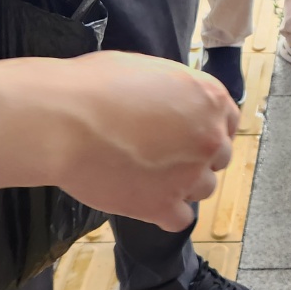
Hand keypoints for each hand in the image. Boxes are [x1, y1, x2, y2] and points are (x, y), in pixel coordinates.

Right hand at [43, 52, 238, 231]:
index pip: (227, 121)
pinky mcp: (163, 206)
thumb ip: (175, 92)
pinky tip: (144, 201)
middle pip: (218, 157)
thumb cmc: (95, 85)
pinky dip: (165, 213)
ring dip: (182, 185)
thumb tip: (173, 103)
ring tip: (146, 176)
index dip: (207, 127)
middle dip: (195, 156)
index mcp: (210, 99)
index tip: (188, 133)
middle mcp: (209, 138)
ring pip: (203, 189)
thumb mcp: (148, 70)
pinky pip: (179, 219)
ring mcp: (190, 175)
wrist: (62, 121)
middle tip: (162, 154)